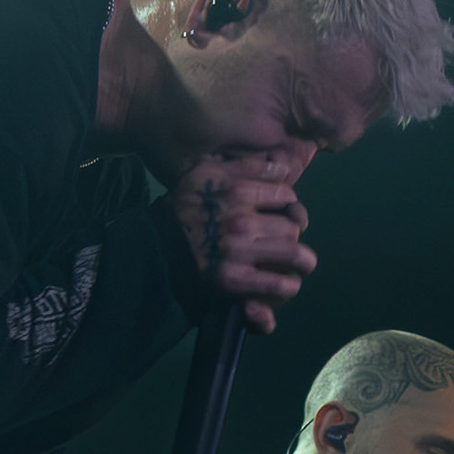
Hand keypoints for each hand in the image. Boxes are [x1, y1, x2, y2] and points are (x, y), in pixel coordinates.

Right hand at [166, 154, 313, 333]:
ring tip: (295, 267)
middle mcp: (241, 219)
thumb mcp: (206, 171)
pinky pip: (278, 285)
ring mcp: (238, 252)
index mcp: (236, 189)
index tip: (281, 213)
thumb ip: (245, 166)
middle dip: (293, 233)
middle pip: (294, 225)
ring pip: (294, 255)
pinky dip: (285, 287)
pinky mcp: (233, 281)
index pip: (287, 194)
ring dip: (299, 263)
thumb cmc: (182, 208)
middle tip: (285, 241)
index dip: (289, 205)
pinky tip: (282, 285)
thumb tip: (284, 166)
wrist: (154, 247)